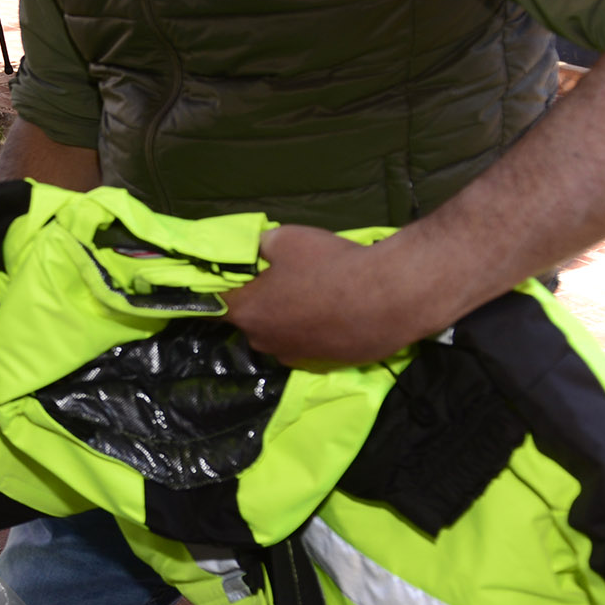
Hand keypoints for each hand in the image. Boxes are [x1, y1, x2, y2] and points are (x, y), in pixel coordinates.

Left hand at [223, 225, 449, 367]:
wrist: (391, 296)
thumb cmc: (330, 265)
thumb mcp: (284, 239)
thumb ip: (259, 247)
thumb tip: (256, 250)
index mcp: (246, 312)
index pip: (214, 303)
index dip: (221, 288)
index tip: (232, 278)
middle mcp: (264, 341)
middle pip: (251, 319)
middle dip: (261, 301)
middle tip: (283, 279)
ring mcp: (296, 357)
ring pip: (281, 334)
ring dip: (289, 319)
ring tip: (314, 295)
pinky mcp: (325, 364)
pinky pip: (309, 344)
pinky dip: (316, 331)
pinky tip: (335, 313)